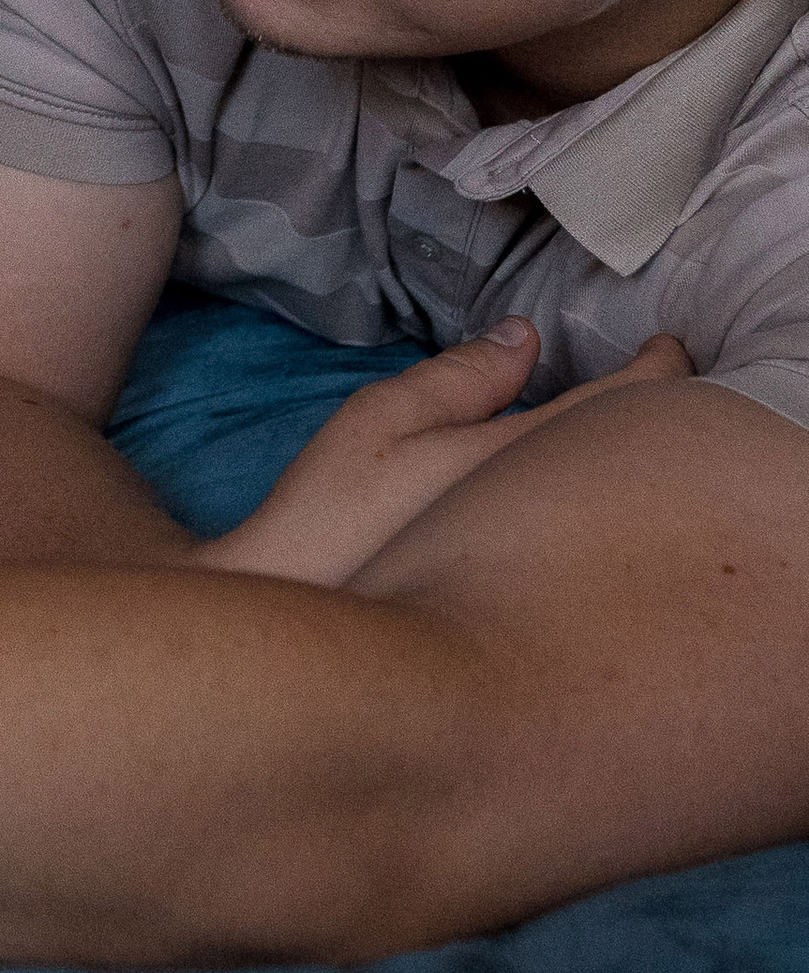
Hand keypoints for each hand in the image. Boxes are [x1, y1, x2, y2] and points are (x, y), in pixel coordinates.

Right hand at [201, 323, 695, 586]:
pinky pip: (592, 546)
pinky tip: (559, 508)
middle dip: (655, 426)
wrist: (305, 633)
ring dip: (627, 472)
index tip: (667, 348)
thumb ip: (463, 377)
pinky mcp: (533, 612)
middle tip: (653, 389)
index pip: (625, 405)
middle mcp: (558, 524)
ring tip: (617, 442)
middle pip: (639, 466)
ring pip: (617, 510)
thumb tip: (528, 338)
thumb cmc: (333, 518)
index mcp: (527, 464)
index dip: (658, 370)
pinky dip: (596, 512)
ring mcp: (551, 574)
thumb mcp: (385, 420)